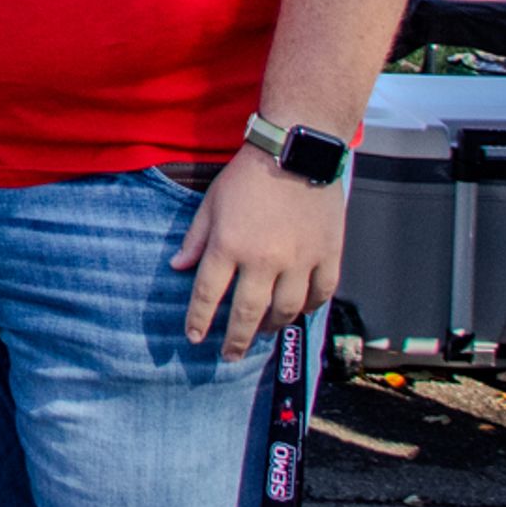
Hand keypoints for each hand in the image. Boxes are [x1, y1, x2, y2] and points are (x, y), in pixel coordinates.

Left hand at [170, 148, 348, 356]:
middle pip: (246, 314)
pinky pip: (320, 294)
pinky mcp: (328, 255)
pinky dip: (308, 308)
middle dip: (234, 340)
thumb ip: (195, 239)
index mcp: (229, 245)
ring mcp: (300, 260)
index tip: (194, 337)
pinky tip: (297, 311)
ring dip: (270, 327)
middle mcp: (264, 259)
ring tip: (261, 333)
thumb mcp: (211, 203)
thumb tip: (177, 268)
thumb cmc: (248, 175)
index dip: (198, 320)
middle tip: (228, 355)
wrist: (297, 151)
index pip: (207, 295)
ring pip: (285, 311)